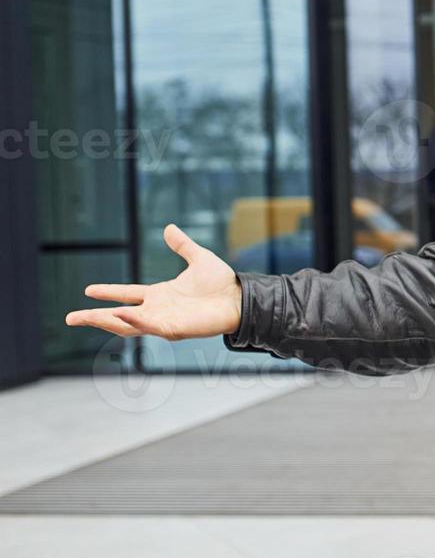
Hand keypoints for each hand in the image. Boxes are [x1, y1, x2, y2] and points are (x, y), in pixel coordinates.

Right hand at [64, 224, 242, 340]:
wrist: (241, 298)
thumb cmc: (222, 283)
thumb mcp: (198, 258)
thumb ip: (182, 245)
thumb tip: (169, 228)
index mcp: (160, 294)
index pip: (127, 294)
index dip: (108, 292)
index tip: (87, 290)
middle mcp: (158, 309)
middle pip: (119, 315)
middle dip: (94, 317)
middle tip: (70, 318)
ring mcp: (164, 321)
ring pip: (128, 325)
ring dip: (106, 321)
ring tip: (84, 317)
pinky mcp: (174, 329)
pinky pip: (149, 326)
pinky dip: (134, 321)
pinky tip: (119, 314)